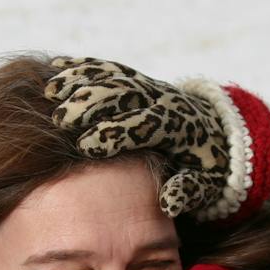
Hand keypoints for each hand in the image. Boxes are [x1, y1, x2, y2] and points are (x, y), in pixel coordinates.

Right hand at [45, 56, 230, 217]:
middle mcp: (161, 101)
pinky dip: (85, 65)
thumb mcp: (205, 184)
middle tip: (60, 119)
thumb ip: (187, 191)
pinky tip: (59, 65)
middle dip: (91, 104)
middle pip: (123, 94)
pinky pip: (111, 68)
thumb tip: (169, 203)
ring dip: (81, 80)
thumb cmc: (206, 165)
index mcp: (176, 128)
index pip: (142, 127)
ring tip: (50, 91)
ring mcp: (149, 87)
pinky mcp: (139, 80)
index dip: (114, 135)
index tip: (85, 147)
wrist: (218, 131)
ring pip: (113, 76)